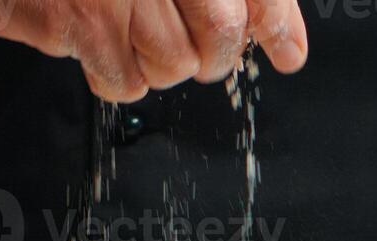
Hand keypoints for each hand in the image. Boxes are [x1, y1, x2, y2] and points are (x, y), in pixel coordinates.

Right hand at [0, 0, 307, 101]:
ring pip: (175, 65)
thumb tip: (284, 39)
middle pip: (220, 34)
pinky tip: (99, 48)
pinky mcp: (88, 23)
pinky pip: (127, 81)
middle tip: (196, 53)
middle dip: (213, 57)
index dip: (275, 23)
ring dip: (156, 65)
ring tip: (129, 36)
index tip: (289, 53)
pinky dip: (115, 77)